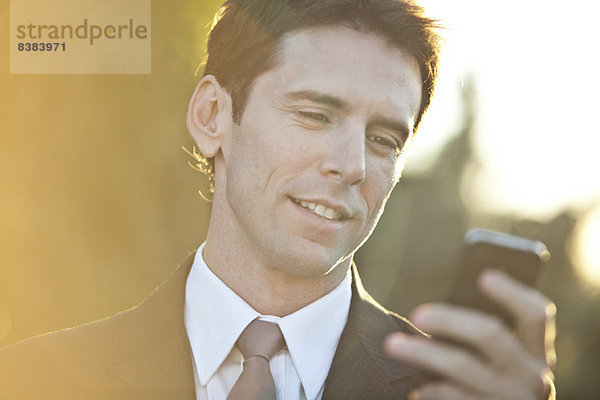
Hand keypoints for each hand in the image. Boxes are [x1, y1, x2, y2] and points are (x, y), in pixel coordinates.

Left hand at [384, 269, 555, 399]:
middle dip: (450, 320)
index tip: (484, 275)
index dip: (512, 292)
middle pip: (491, 334)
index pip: (535, 315)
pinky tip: (415, 389)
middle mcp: (533, 377)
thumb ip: (487, 337)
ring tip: (392, 345)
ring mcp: (511, 399)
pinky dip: (430, 390)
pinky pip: (454, 396)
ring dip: (422, 353)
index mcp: (537, 353)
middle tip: (416, 315)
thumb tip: (438, 310)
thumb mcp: (505, 363)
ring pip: (463, 366)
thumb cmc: (493, 386)